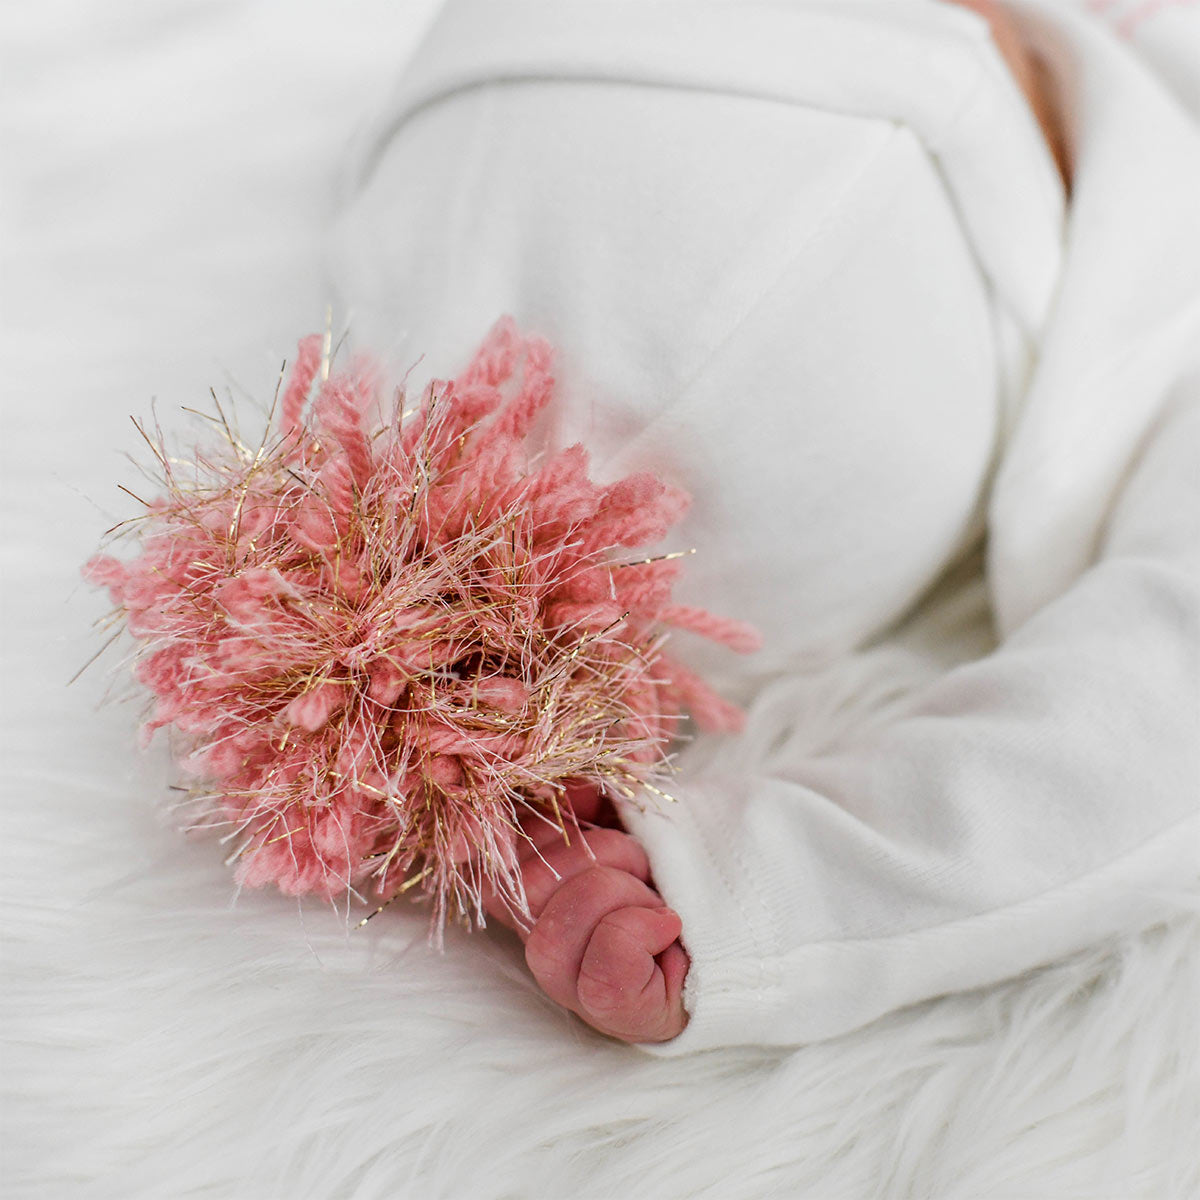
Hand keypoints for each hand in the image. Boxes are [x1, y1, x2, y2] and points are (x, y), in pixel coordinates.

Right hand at [483, 783, 689, 1043]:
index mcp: (532, 888)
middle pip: (527, 886)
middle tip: (642, 865)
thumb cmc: (675, 866)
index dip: (542, 823)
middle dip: (598, 856)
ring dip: (624, 890)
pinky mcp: (616, 1010)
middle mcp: (538, 940)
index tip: (593, 809)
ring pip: (562, 922)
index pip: (496, 857)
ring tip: (657, 896)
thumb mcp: (624, 817)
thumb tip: (572, 789)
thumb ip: (586, 800)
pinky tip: (667, 925)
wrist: (741, 919)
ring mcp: (570, 984)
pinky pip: (608, 957)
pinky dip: (643, 928)